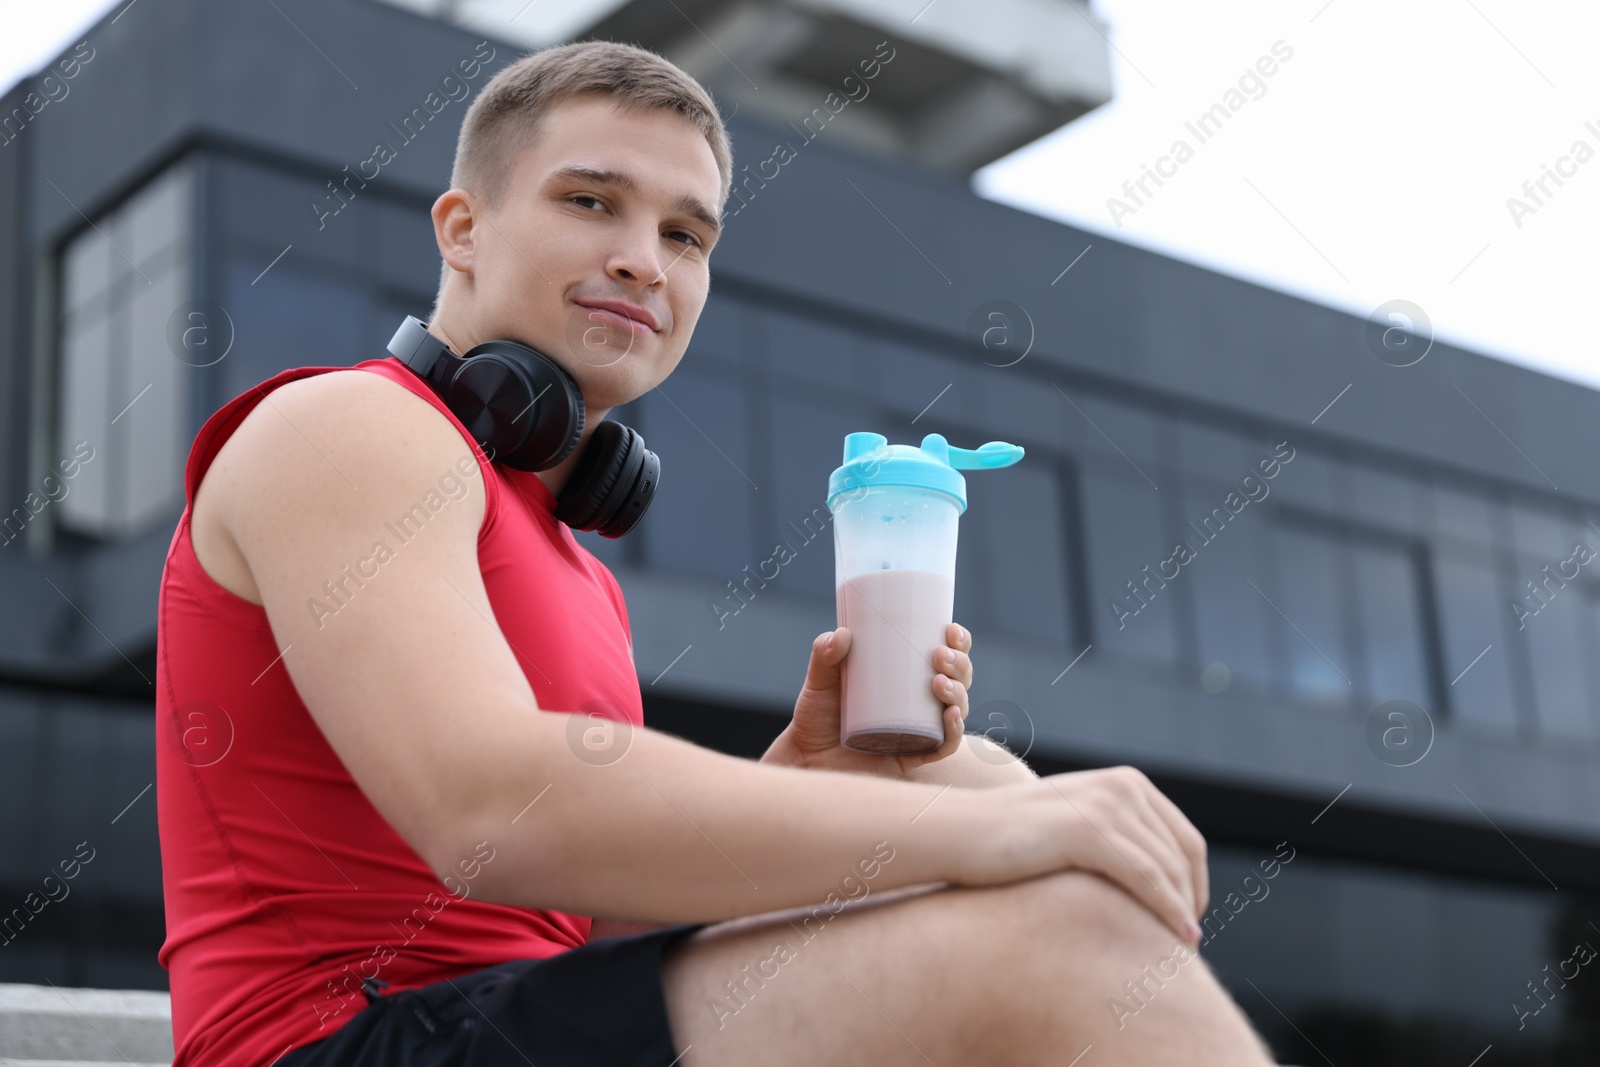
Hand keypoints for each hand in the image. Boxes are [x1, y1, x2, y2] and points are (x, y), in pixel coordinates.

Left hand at [761, 623, 972, 778]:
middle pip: (959, 679)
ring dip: (958, 693)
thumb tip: (841, 633)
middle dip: (959, 665)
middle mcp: (921, 703)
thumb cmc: (817, 716)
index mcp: (907, 677)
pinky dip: (955, 732)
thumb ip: (824, 654)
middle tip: (939, 655)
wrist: (805, 758)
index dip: (959, 642)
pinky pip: (944, 747)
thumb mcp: (820, 680)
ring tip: (938, 683)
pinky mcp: (914, 757)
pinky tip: (950, 716)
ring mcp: (921, 730)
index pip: (945, 655)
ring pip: (956, 709)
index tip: (950, 630)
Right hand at [953, 767, 1209, 948]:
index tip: (1188, 923)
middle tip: (1185, 946)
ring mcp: (1108, 804)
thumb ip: (1113, 839)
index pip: (1185, 840)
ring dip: (1182, 915)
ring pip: (1170, 871)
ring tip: (1180, 954)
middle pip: (1184, 856)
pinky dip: (1169, 913)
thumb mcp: (1073, 828)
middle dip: (1191, 903)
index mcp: (1126, 782)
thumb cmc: (1010, 842)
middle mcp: (1124, 786)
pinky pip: (1149, 880)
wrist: (958, 832)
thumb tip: (1154, 885)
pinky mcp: (1091, 830)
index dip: (1196, 886)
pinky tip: (1176, 939)